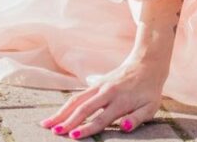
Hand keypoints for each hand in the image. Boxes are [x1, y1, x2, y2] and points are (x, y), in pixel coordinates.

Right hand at [39, 51, 167, 136]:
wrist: (147, 62)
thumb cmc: (150, 90)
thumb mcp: (151, 106)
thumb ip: (138, 118)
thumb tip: (124, 127)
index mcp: (120, 101)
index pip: (100, 118)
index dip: (86, 128)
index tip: (72, 136)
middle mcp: (107, 92)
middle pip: (83, 108)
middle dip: (67, 121)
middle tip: (53, 132)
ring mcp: (100, 86)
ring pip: (76, 99)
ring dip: (61, 112)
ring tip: (46, 123)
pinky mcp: (96, 82)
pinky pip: (78, 94)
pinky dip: (66, 104)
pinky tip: (57, 114)